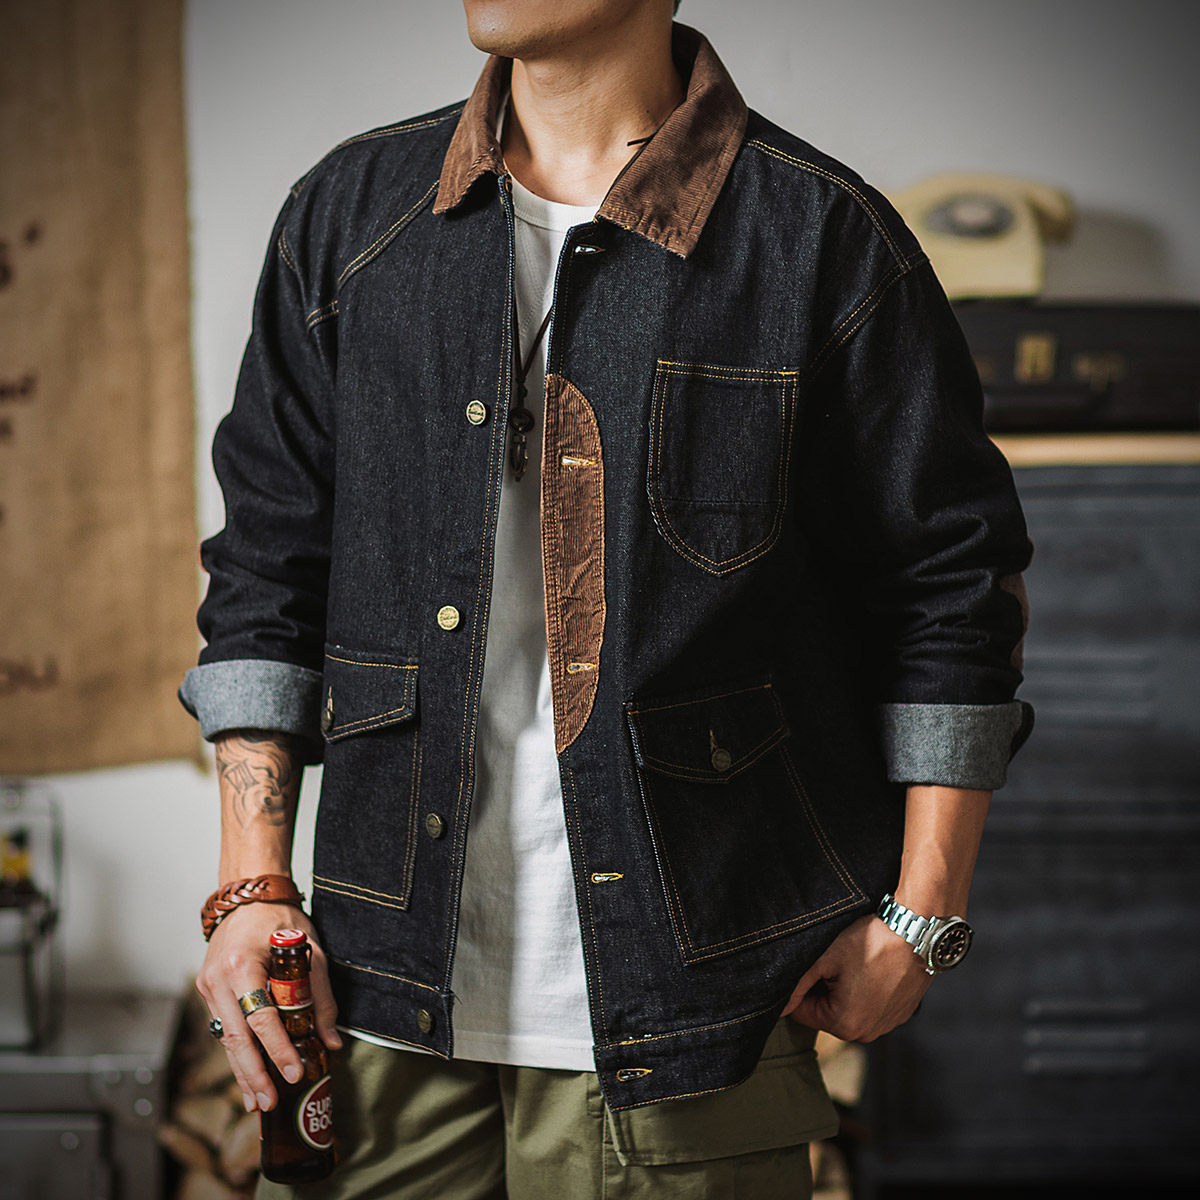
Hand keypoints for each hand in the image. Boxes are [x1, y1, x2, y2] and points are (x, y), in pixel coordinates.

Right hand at [196, 902, 341, 1111]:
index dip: (278, 1048)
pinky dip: (237, 1053)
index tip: (294, 1072)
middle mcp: (218, 979)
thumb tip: (331, 1041)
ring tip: (258, 1102)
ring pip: (225, 1039)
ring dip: (242, 1072)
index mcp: (243, 965)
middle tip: (269, 1103)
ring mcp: (208, 986)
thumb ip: (320, 997)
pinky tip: (248, 1077)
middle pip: (235, 1038)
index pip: (261, 1017)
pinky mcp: (208, 991)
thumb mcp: (310, 952)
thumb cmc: (280, 919)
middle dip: (253, 1075)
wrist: (248, 896)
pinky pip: (223, 1028)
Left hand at [782, 914, 931, 1041]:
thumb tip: (778, 1008)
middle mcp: (866, 1034)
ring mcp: (886, 1026)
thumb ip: (797, 986)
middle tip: (833, 960)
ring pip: (848, 1009)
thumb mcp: (825, 958)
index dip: (800, 986)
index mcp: (844, 1024)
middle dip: (822, 988)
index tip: (812, 964)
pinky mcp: (900, 1014)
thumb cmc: (871, 942)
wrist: (918, 933)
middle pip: (825, 1012)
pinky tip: (871, 968)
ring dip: (844, 990)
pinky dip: (865, 990)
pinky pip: (870, 1006)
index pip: (801, 1012)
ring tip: (855, 963)